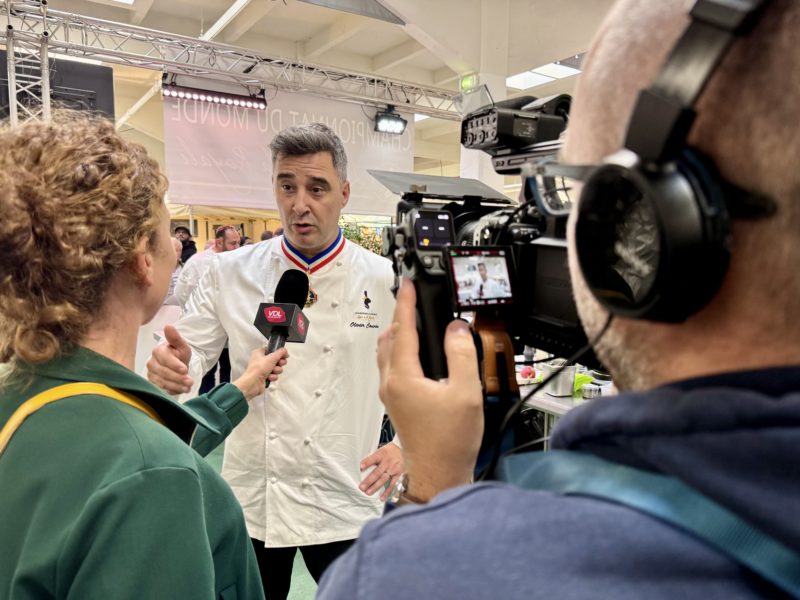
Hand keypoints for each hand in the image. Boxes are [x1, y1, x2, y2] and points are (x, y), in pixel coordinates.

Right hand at [147, 325, 193, 393]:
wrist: (177, 366)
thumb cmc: (179, 355)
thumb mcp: (182, 346)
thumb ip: (175, 337)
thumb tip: (168, 326)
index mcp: (158, 351)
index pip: (164, 359)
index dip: (174, 365)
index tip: (185, 370)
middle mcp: (151, 363)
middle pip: (163, 372)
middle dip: (178, 378)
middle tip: (190, 382)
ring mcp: (150, 374)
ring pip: (162, 382)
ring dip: (176, 386)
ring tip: (188, 387)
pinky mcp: (152, 384)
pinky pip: (161, 390)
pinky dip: (172, 391)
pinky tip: (181, 390)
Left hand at [232, 347, 288, 399]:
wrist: (253, 383)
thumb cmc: (259, 369)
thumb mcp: (272, 357)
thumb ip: (280, 352)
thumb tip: (285, 350)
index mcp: (259, 353)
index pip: (271, 350)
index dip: (278, 352)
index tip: (284, 355)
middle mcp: (260, 360)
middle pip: (275, 359)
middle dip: (279, 363)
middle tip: (280, 363)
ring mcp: (263, 369)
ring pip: (276, 368)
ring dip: (276, 370)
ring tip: (273, 372)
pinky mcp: (265, 377)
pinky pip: (274, 375)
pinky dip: (273, 376)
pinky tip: (269, 377)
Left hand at [359, 442, 403, 501]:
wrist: (406, 450)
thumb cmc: (389, 451)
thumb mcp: (382, 449)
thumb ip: (374, 457)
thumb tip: (361, 465)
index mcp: (382, 454)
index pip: (374, 458)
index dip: (367, 462)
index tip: (361, 467)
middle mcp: (387, 462)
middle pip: (377, 472)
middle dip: (369, 480)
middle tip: (362, 487)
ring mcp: (393, 469)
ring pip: (383, 479)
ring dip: (376, 486)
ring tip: (368, 492)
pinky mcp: (398, 475)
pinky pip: (392, 484)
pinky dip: (387, 492)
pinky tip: (381, 498)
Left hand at [377, 280, 482, 502]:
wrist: (438, 472)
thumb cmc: (450, 441)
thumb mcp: (466, 393)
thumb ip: (462, 355)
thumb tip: (456, 329)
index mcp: (404, 377)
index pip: (403, 329)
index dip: (406, 303)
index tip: (409, 285)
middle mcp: (391, 383)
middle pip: (389, 338)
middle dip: (401, 315)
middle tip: (414, 299)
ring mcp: (391, 393)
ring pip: (387, 352)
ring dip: (399, 332)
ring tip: (416, 320)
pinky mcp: (396, 401)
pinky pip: (391, 365)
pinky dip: (400, 349)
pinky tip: (417, 351)